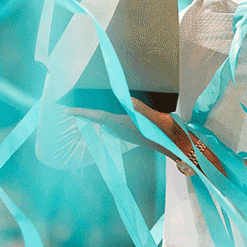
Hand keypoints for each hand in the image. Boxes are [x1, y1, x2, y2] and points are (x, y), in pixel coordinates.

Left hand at [67, 98, 224, 176]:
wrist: (179, 146)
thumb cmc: (169, 132)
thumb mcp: (157, 118)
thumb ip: (142, 109)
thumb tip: (128, 100)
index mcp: (125, 125)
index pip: (99, 117)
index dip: (83, 113)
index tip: (67, 111)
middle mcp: (122, 130)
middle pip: (99, 120)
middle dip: (86, 114)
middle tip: (72, 108)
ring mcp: (127, 134)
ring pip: (105, 123)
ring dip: (96, 117)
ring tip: (87, 110)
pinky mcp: (132, 134)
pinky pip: (113, 125)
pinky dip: (105, 119)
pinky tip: (109, 115)